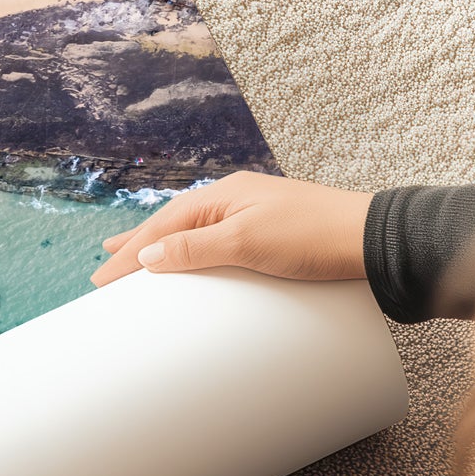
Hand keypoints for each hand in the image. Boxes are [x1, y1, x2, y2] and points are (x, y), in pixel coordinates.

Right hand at [93, 171, 370, 285]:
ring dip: (162, 245)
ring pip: (193, 230)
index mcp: (222, 196)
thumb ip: (195, 249)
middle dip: (137, 245)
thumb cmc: (315, 236)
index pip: (161, 228)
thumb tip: (147, 254)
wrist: (374, 240)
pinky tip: (196, 257)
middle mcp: (234, 199)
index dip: (129, 254)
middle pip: (172, 224)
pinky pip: (216, 239)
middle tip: (105, 266)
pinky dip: (193, 249)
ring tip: (137, 257)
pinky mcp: (272, 232)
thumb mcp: (247, 243)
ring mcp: (253, 213)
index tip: (100, 279)